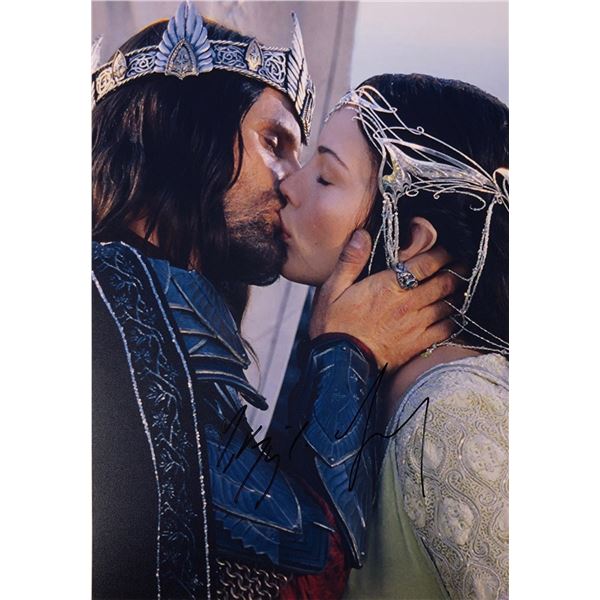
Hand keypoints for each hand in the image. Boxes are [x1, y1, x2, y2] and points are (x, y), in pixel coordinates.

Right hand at [309, 229, 459, 370]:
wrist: (339, 364)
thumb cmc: (334, 326)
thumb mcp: (332, 289)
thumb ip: (350, 260)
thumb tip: (362, 235)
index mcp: (389, 287)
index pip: (426, 264)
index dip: (441, 254)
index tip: (445, 250)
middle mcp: (408, 304)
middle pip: (444, 282)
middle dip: (455, 271)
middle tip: (459, 265)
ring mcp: (416, 325)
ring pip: (449, 305)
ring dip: (455, 294)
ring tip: (457, 287)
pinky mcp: (418, 344)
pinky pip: (446, 329)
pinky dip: (453, 320)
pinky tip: (451, 315)